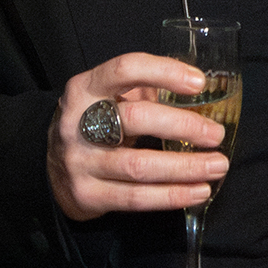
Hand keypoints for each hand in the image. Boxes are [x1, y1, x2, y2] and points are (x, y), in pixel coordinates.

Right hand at [46, 51, 227, 221]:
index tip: (199, 83)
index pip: (126, 69)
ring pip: (139, 166)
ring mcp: (79, 161)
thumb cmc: (94, 124)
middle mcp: (78, 122)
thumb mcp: (108, 97)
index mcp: (85, 88)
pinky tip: (198, 191)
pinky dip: (172, 196)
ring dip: (185, 167)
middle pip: (136, 119)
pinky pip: (136, 198)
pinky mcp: (86, 194)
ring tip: (217, 166)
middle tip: (216, 134)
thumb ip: (144, 89)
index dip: (164, 71)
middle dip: (183, 126)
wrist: (50, 167)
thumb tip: (198, 87)